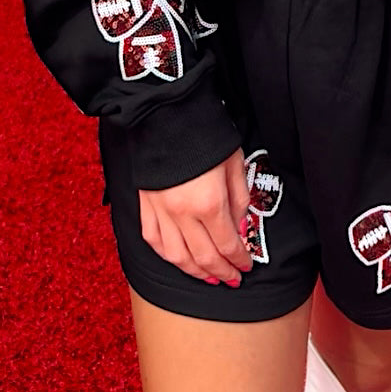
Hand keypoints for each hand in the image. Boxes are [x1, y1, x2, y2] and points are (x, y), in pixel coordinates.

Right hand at [139, 147, 253, 286]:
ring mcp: (160, 210)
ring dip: (194, 271)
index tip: (247, 266)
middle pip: (203, 257)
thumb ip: (239, 200)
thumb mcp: (234, 162)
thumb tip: (239, 228)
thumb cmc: (205, 133)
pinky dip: (166, 256)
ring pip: (176, 257)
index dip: (239, 260)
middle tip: (232, 279)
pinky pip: (153, 240)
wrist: (167, 112)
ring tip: (208, 277)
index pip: (227, 245)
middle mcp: (182, 213)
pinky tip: (177, 260)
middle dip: (221, 272)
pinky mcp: (144, 203)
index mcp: (209, 202)